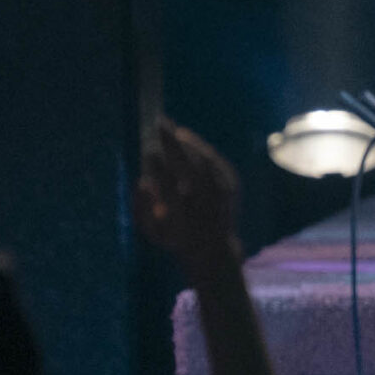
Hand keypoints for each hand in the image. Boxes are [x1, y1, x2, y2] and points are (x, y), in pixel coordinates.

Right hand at [133, 117, 243, 279]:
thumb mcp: (153, 231)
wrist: (213, 249)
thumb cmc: (174, 237)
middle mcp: (205, 207)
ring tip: (170, 129)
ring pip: (205, 163)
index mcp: (183, 221)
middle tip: (158, 125)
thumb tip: (143, 182)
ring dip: (187, 143)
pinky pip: (215, 162)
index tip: (148, 152)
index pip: (169, 190)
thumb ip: (143, 209)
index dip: (160, 170)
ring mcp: (222, 196)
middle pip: (189, 169)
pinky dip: (200, 148)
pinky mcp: (231, 186)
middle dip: (173, 146)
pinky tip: (185, 137)